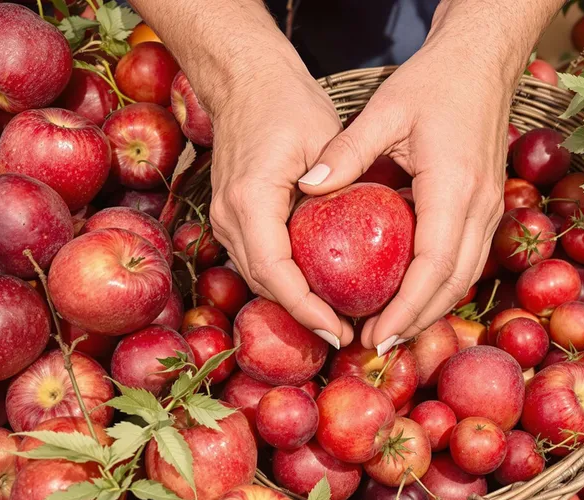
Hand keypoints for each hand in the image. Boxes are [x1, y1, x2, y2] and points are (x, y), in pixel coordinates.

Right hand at [207, 63, 354, 349]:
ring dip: (294, 302)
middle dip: (303, 315)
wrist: (245, 82)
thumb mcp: (323, 135)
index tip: (339, 329)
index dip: (305, 309)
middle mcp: (228, 215)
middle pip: (264, 284)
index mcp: (250, 199)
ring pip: (258, 277)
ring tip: (337, 319)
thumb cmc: (287, 103)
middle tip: (348, 333)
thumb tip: (360, 230)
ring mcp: (223, 218)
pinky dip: (285, 281)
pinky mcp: (231, 216)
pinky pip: (258, 260)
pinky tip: (317, 290)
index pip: (274, 272)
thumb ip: (339, 179)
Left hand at [298, 18, 518, 352]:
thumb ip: (346, 151)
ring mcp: (490, 206)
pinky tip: (414, 294)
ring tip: (394, 330)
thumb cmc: (434, 82)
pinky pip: (468, 258)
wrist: (482, 60)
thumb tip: (306, 186)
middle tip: (379, 345)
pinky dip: (441, 284)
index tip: (377, 334)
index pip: (433, 266)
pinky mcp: (488, 203)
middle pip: (454, 283)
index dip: (407, 308)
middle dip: (419, 320)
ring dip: (432, 308)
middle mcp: (480, 206)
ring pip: (466, 275)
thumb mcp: (385, 110)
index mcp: (454, 188)